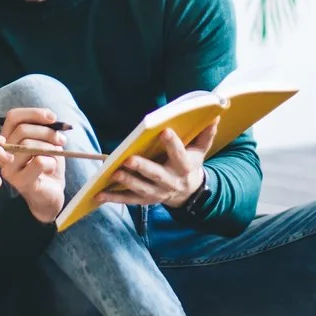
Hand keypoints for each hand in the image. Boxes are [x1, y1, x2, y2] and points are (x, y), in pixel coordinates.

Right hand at [0, 106, 69, 222]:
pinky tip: (51, 168)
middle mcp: (3, 154)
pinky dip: (51, 162)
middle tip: (61, 140)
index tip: (53, 117)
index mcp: (7, 140)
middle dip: (47, 132)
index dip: (34, 113)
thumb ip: (45, 128)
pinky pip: (38, 162)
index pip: (13, 117)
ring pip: (28, 145)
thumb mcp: (47, 142)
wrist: (51, 193)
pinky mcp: (19, 181)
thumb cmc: (48, 165)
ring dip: (50, 148)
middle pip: (22, 130)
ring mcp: (8, 169)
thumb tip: (51, 117)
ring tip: (56, 156)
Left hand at [98, 119, 216, 209]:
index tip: (164, 131)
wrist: (188, 192)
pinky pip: (128, 200)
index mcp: (185, 167)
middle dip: (142, 168)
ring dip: (127, 182)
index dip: (173, 144)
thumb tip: (215, 115)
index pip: (180, 155)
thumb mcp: (200, 150)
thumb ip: (206, 134)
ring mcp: (158, 193)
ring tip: (113, 173)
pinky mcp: (145, 200)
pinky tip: (99, 194)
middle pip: (157, 175)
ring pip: (141, 189)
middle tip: (129, 159)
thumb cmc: (190, 164)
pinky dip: (113, 198)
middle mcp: (171, 182)